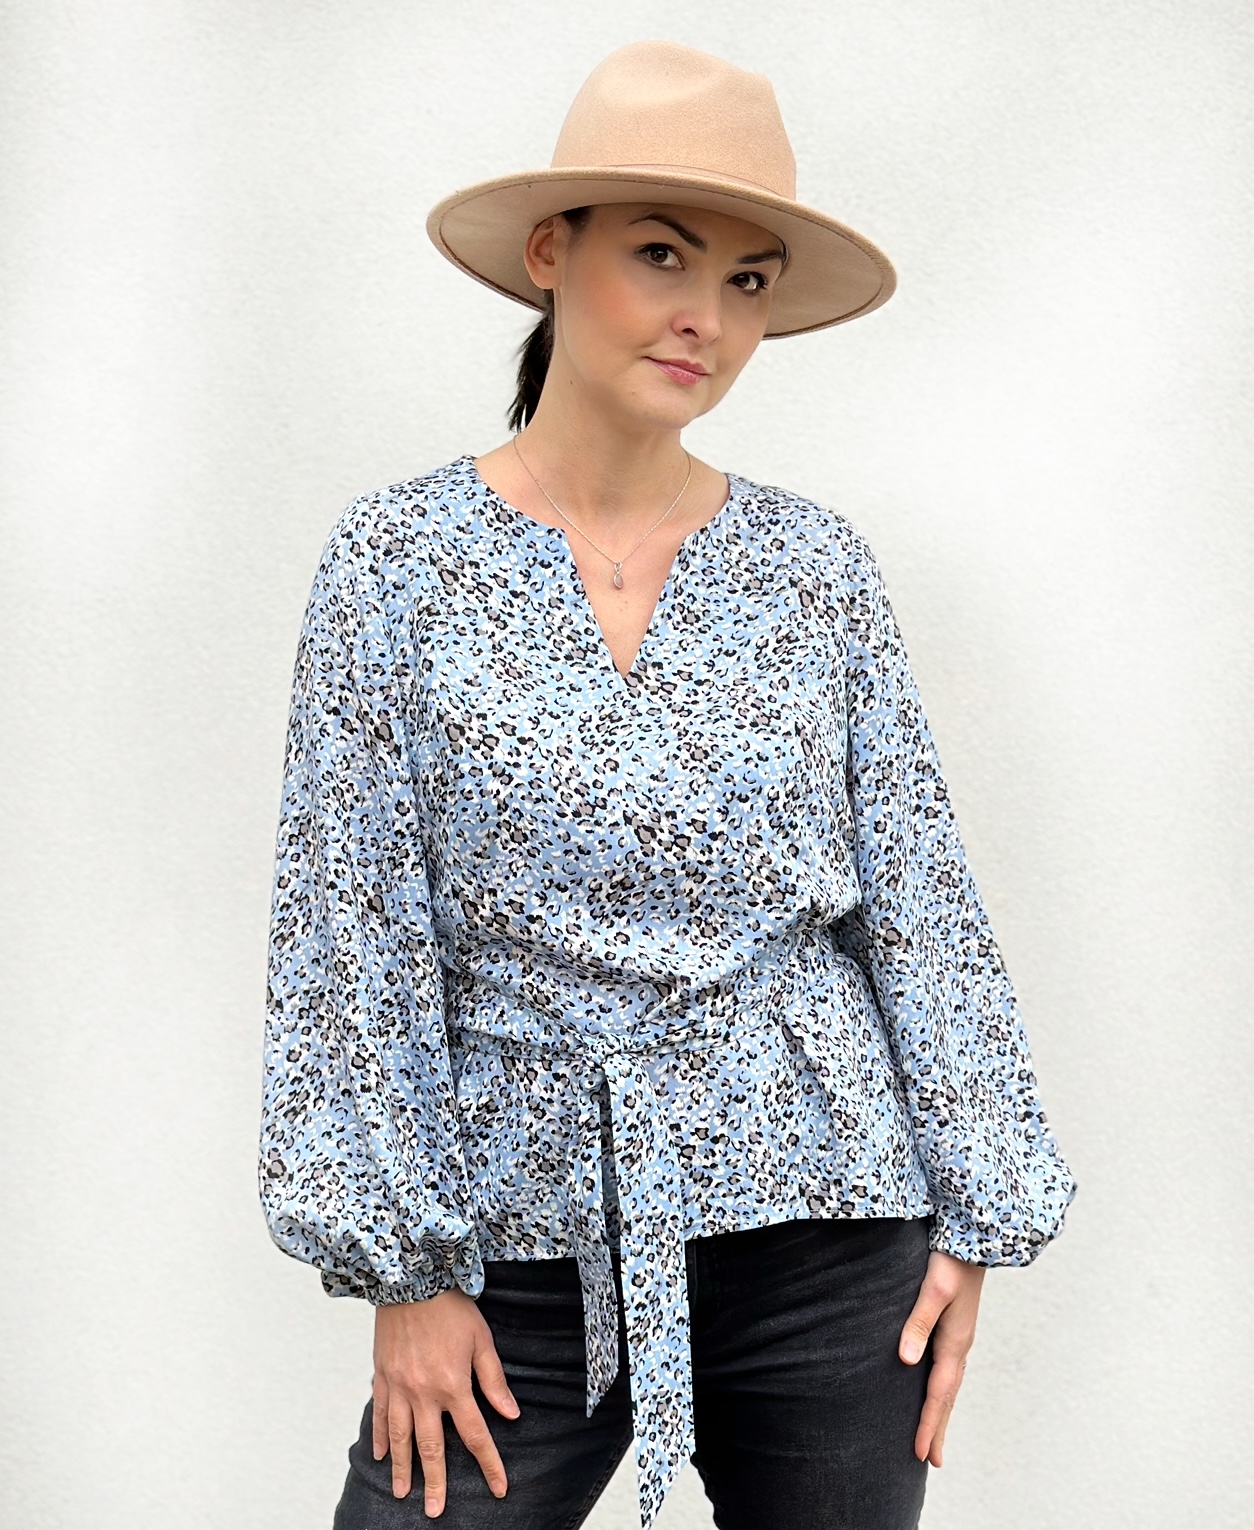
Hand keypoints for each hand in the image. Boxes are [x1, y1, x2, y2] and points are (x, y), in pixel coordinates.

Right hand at [372, 1286, 519, 1516]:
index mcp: (454, 1386)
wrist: (411, 1279)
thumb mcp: (482, 1340)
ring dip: (402, 1468)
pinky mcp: (382, 1375)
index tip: (499, 1489)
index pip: (475, 1435)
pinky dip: (379, 1437)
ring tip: (403, 1493)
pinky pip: (378, 1413)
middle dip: (435, 1482)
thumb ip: (494, 1380)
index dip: (489, 1464)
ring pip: (400, 1437)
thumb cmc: (451, 1307)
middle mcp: (424, 1393)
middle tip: (434, 1511)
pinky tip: (380, 1456)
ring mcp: (399, 1386)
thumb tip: (510, 1414)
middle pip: (431, 1447)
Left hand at [898, 1249, 985, 1467]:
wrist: (974, 1239)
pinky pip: (950, 1370)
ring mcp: (961, 1337)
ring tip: (935, 1437)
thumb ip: (918, 1322)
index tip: (921, 1453)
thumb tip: (905, 1359)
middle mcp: (960, 1345)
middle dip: (939, 1428)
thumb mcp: (932, 1289)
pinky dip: (944, 1391)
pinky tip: (938, 1392)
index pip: (939, 1393)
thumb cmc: (950, 1260)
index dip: (929, 1424)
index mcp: (955, 1342)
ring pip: (950, 1385)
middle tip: (932, 1461)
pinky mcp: (957, 1328)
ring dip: (943, 1412)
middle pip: (948, 1397)